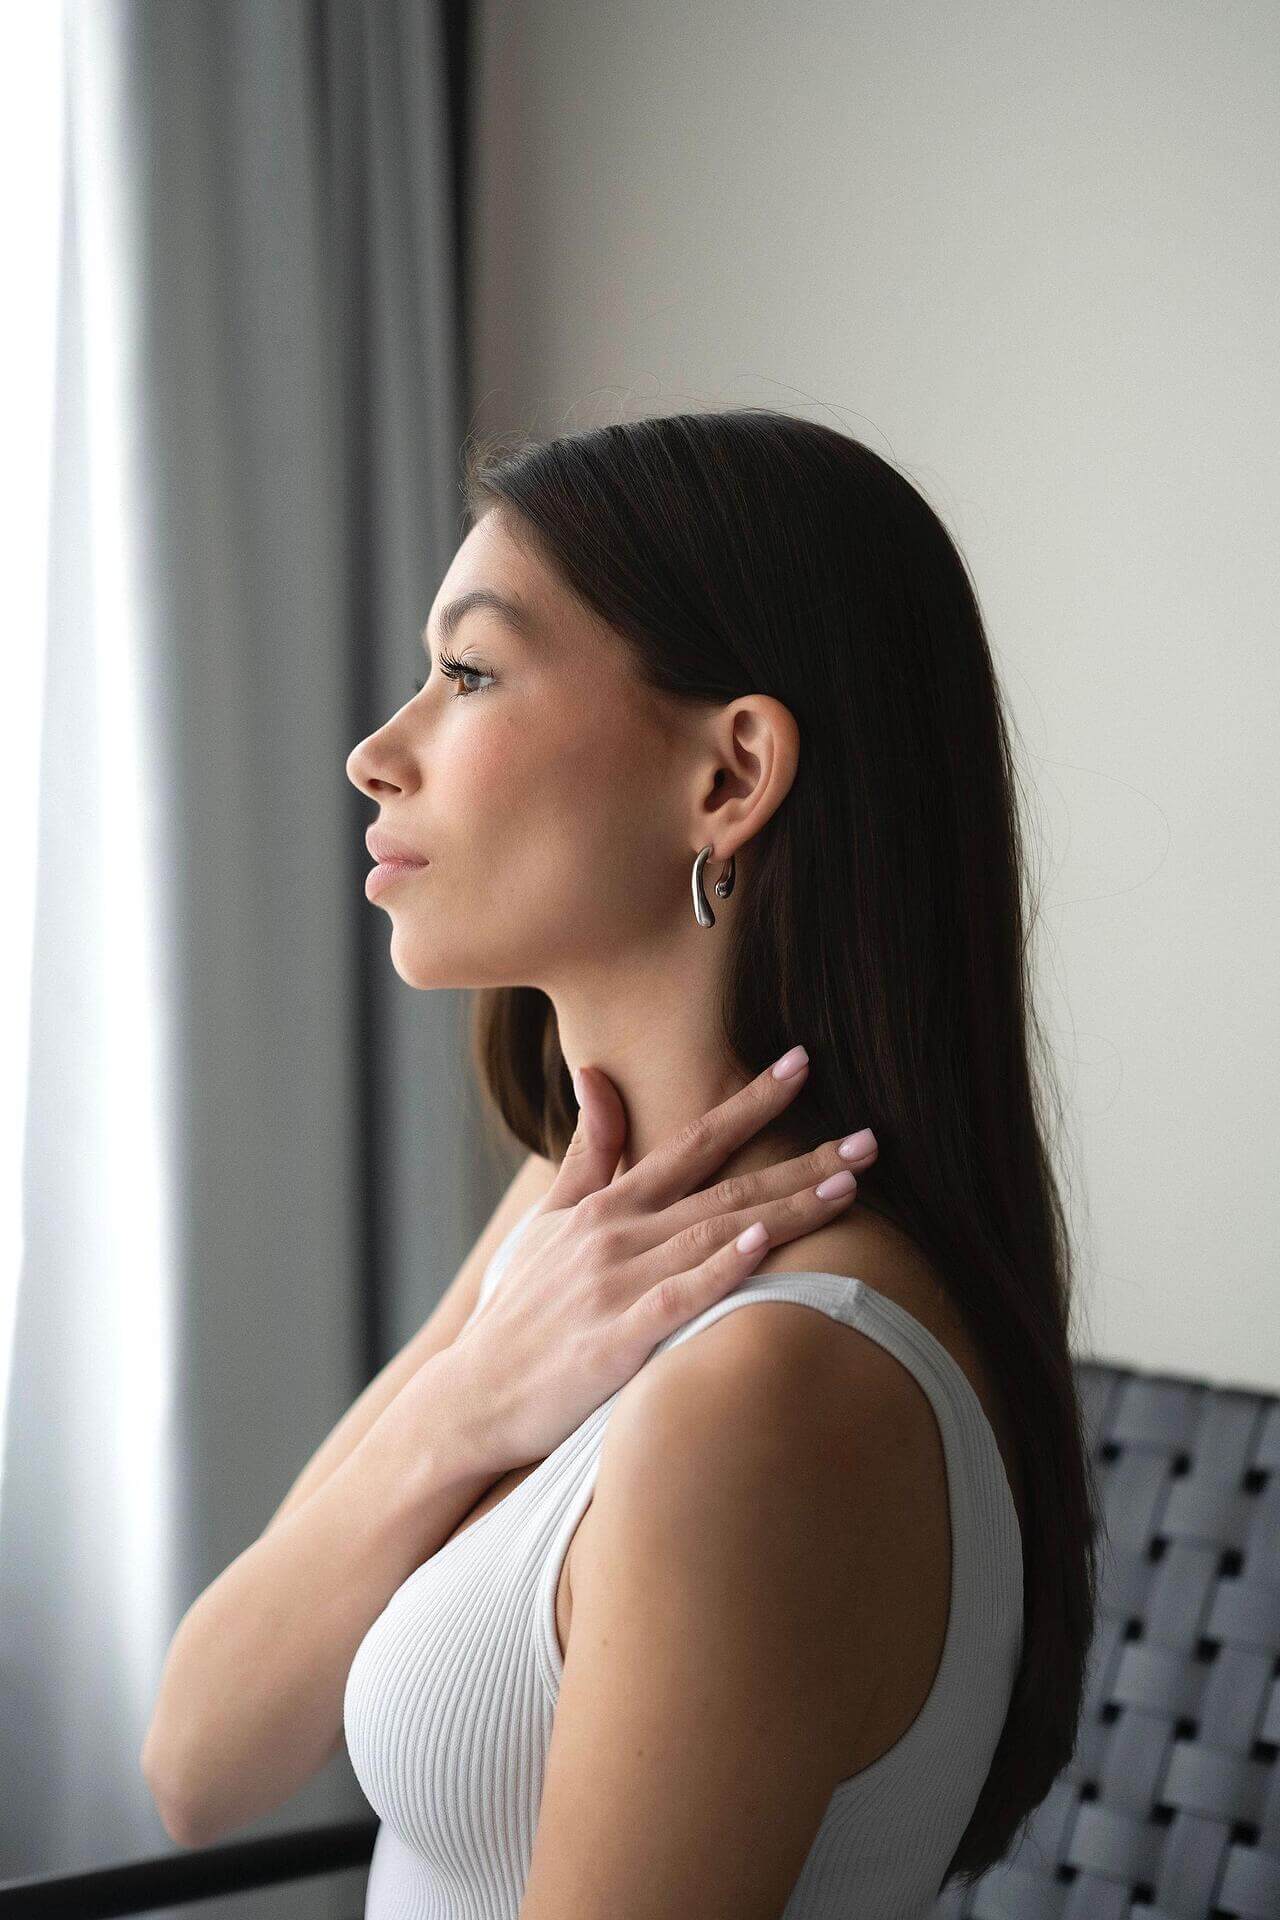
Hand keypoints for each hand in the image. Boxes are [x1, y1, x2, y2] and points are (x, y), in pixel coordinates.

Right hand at [442, 1050, 878, 1471]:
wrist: (472, 1398)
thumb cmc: (517, 1312)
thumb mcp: (545, 1223)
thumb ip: (587, 1154)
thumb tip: (595, 1075)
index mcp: (608, 1207)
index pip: (691, 1142)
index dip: (750, 1102)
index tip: (802, 1064)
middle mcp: (618, 1236)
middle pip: (726, 1187)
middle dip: (803, 1160)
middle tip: (871, 1137)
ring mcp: (618, 1286)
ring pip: (717, 1236)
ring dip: (786, 1208)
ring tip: (849, 1186)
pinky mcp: (617, 1342)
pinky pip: (678, 1299)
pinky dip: (720, 1270)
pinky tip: (763, 1247)